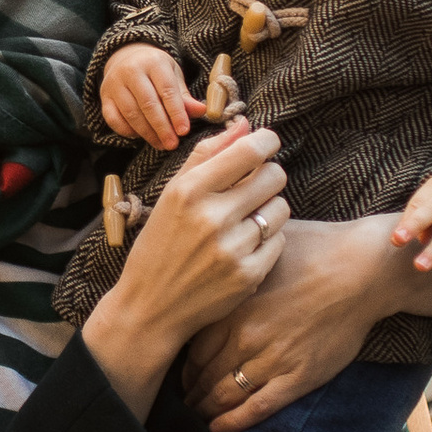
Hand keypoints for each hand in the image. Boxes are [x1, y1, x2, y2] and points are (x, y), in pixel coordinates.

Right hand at [81, 122, 290, 419]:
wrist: (151, 307)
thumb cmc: (160, 244)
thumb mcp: (172, 194)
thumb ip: (207, 154)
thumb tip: (244, 124)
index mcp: (189, 191)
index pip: (250, 150)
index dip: (267, 141)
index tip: (267, 143)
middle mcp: (212, 218)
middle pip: (274, 175)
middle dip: (268, 176)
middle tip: (253, 187)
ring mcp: (232, 249)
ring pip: (281, 208)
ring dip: (269, 209)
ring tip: (246, 220)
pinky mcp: (249, 276)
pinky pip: (279, 241)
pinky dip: (267, 241)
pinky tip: (244, 247)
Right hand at [101, 44, 199, 148]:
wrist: (126, 57)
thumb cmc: (156, 70)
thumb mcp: (173, 76)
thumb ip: (184, 96)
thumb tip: (201, 111)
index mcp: (154, 62)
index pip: (167, 90)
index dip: (176, 113)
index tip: (184, 131)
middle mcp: (131, 70)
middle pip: (148, 104)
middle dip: (162, 127)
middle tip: (172, 144)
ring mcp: (114, 84)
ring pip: (131, 113)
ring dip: (147, 133)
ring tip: (161, 144)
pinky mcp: (104, 96)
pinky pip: (113, 119)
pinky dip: (127, 131)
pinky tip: (140, 136)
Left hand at [184, 213, 431, 431]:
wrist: (362, 269)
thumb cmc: (315, 249)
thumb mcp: (261, 250)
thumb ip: (235, 263)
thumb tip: (212, 254)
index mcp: (233, 305)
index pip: (192, 345)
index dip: (183, 363)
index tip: (179, 369)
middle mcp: (245, 336)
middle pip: (203, 374)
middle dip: (190, 390)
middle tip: (182, 398)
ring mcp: (270, 359)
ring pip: (224, 395)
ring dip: (205, 409)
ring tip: (196, 415)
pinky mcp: (298, 377)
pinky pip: (256, 408)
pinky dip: (232, 422)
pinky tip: (218, 429)